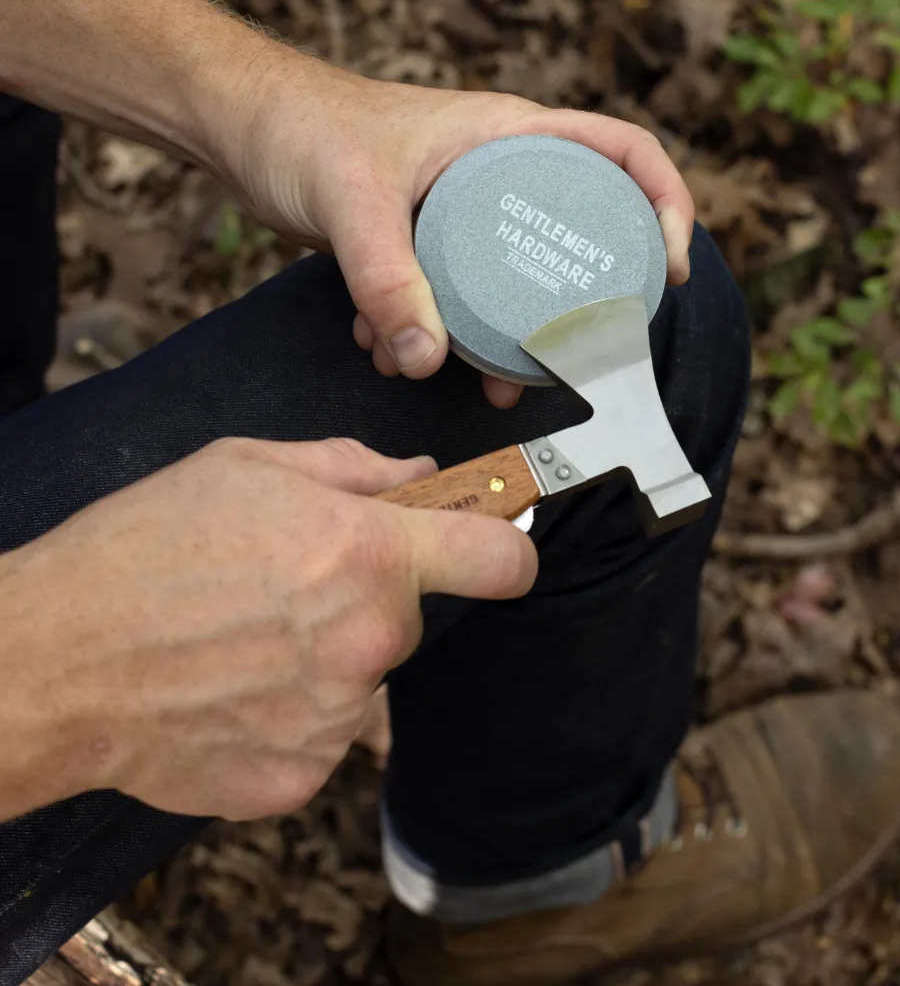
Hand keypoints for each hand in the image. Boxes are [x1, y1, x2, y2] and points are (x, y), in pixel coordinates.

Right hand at [0, 438, 535, 821]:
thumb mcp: (245, 466)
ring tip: (238, 641)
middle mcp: (368, 639)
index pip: (499, 559)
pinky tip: (226, 691)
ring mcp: (337, 717)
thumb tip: (422, 479)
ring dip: (321, 661)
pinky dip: (287, 717)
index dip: (507, 548)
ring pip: (360, 677)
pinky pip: (321, 735)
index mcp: (368, 554)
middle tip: (283, 587)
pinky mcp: (300, 776)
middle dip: (363, 601)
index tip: (494, 550)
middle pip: (405, 618)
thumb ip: (353, 468)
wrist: (50, 662)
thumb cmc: (140, 549)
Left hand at [226, 57, 695, 406]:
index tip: (670, 268)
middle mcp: (498, 171)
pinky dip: (434, 330)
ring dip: (500, 338)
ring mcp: (465, 210)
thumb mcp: (352, 201)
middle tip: (575, 354)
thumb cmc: (299, 125)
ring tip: (480, 379)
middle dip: (578, 304)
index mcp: (510, 135)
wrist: (241, 124)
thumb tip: (425, 357)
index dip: (665, 204)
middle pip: (579, 232)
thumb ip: (387, 280)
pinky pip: (458, 295)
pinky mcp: (429, 243)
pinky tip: (393, 351)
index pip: (624, 153)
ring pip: (514, 279)